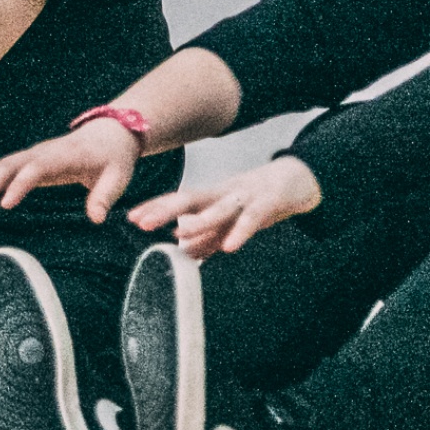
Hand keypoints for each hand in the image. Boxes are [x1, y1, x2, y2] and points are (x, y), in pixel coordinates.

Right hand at [0, 118, 141, 223]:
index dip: (20, 185)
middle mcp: (42, 153)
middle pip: (10, 167)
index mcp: (63, 156)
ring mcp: (33, 155)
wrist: (110, 134)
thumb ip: (105, 196)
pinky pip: (1, 169)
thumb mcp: (117, 177)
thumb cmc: (114, 159)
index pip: (36, 169)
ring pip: (0, 167)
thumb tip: (96, 219)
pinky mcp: (28, 161)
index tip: (5, 204)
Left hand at [126, 156, 321, 258]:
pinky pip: (253, 217)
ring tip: (178, 233)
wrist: (297, 178)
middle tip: (141, 222)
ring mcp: (246, 196)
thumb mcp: (230, 219)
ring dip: (199, 221)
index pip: (179, 201)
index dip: (156, 207)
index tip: (131, 217)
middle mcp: (224, 194)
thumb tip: (182, 251)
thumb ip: (208, 235)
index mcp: (213, 198)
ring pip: (219, 208)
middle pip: (191, 199)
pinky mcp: (269, 202)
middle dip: (164, 209)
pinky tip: (229, 246)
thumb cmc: (258, 199)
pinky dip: (241, 231)